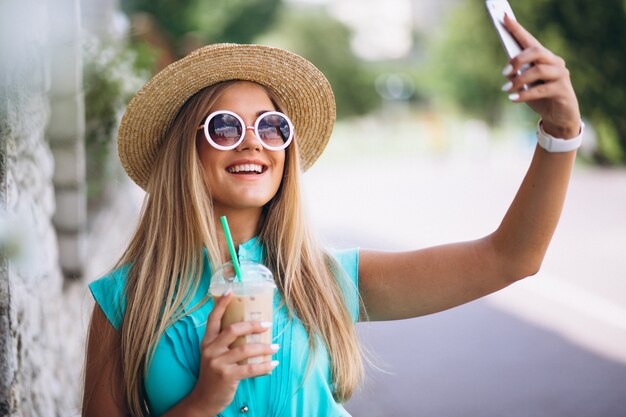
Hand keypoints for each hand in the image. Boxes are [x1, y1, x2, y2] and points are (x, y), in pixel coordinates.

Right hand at [188, 292, 278, 414]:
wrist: (204, 399)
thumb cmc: (213, 374)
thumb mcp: (213, 355)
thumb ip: (225, 342)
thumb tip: (249, 329)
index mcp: (207, 342)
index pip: (213, 319)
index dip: (222, 304)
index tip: (231, 291)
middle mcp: (210, 350)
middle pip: (233, 330)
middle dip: (253, 325)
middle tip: (267, 324)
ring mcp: (218, 363)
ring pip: (246, 349)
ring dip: (264, 347)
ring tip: (275, 347)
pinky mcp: (227, 376)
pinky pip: (251, 368)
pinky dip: (265, 366)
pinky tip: (273, 364)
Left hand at [501, 14, 580, 137]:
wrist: (559, 117)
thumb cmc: (540, 98)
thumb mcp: (525, 86)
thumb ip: (517, 76)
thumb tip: (508, 71)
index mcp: (544, 57)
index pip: (529, 40)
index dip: (517, 29)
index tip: (504, 17)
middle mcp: (554, 62)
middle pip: (536, 51)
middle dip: (518, 60)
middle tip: (504, 72)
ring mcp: (561, 75)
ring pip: (539, 70)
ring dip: (519, 80)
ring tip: (506, 89)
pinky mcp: (563, 90)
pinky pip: (541, 90)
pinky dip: (524, 94)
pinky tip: (513, 98)